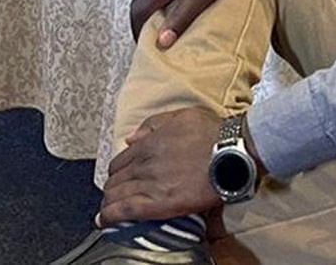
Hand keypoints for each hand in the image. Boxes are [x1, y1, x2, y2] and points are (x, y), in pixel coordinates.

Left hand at [98, 108, 231, 224]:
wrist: (231, 153)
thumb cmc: (212, 134)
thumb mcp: (182, 116)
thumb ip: (153, 124)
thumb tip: (130, 137)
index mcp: (149, 143)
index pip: (120, 161)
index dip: (117, 172)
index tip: (119, 179)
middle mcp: (144, 163)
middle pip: (115, 179)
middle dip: (111, 188)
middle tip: (114, 196)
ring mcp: (149, 184)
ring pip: (116, 194)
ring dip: (108, 202)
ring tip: (108, 210)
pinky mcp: (158, 203)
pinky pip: (125, 210)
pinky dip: (111, 215)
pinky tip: (104, 220)